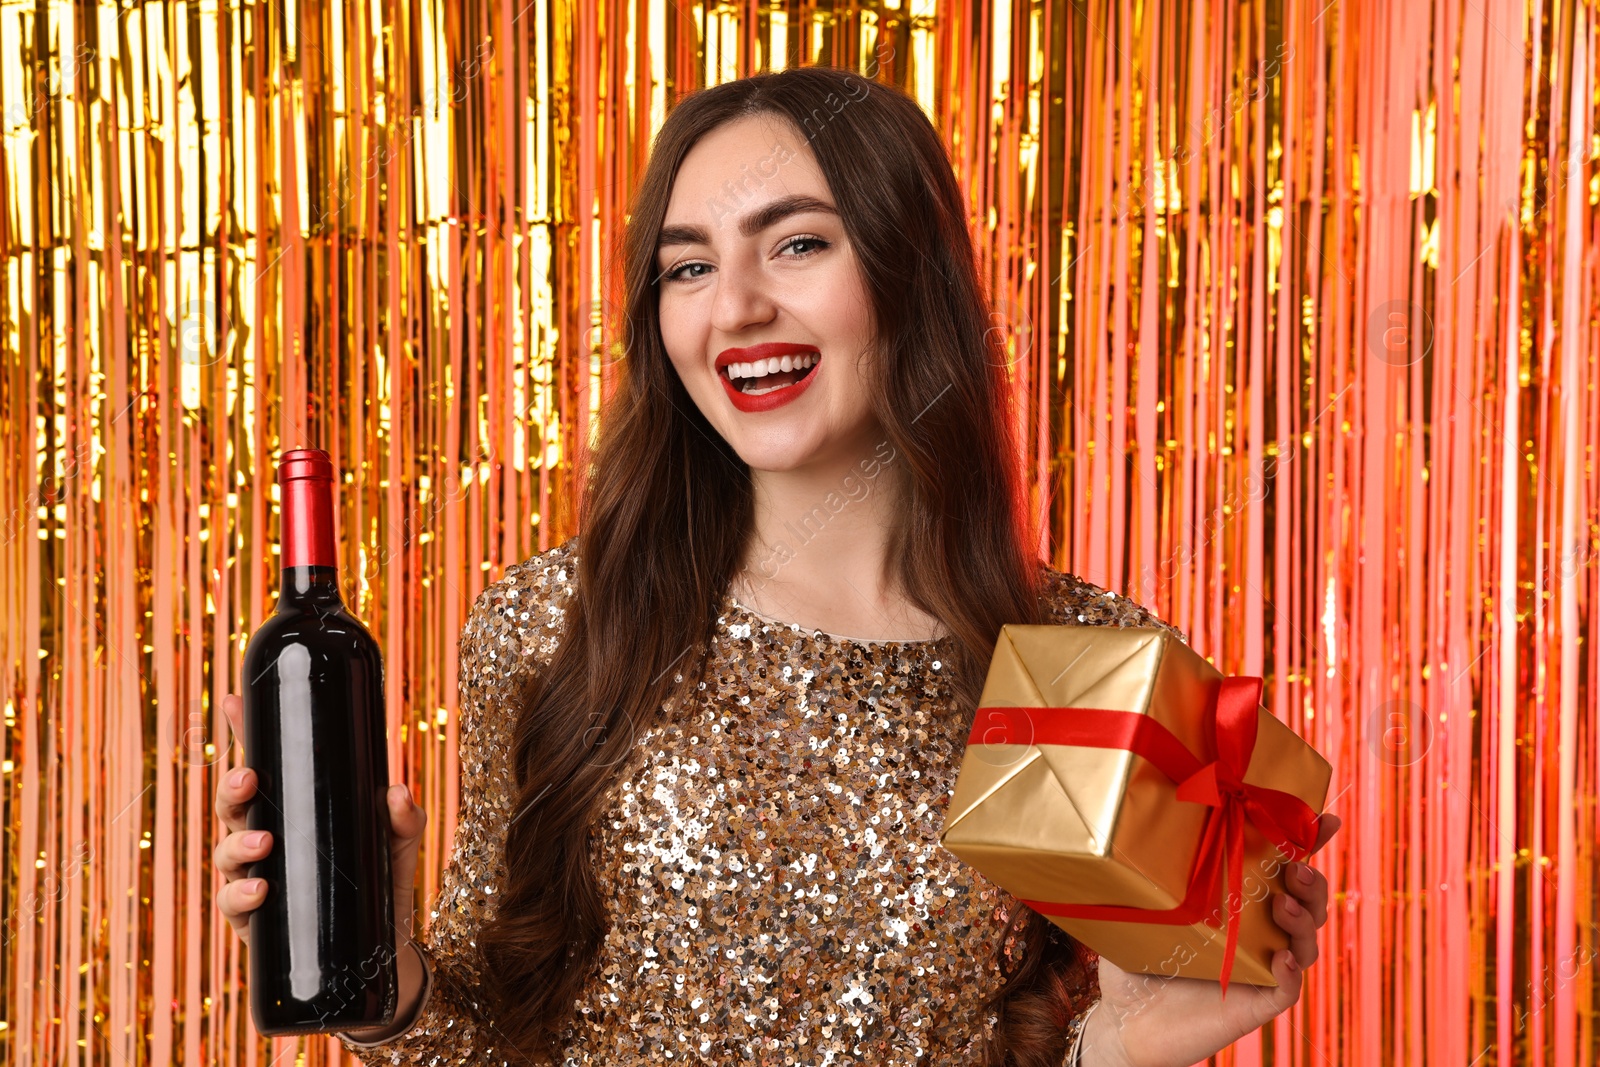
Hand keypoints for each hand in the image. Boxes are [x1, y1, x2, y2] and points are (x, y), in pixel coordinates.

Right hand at [212, 693, 428, 947]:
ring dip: (238, 842)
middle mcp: (267, 838)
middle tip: (249, 779)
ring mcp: (256, 877)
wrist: (384, 946)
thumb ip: (404, 816)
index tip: (236, 702)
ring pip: (226, 851)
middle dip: (232, 788)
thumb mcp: (399, 842)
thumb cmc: (383, 882)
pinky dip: (242, 894)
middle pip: (234, 806)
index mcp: (295, 810)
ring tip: (265, 842)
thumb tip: (397, 792)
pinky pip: (234, 903)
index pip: (265, 766)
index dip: (245, 733)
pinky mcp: (254, 921)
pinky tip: (261, 890)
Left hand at [1081, 813, 1342, 1066]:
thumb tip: (1134, 819)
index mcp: (1238, 900)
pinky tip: (1283, 958)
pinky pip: (1287, 988)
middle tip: (1296, 869)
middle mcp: (1257, 932)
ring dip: (1303, 920)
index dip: (1309, 843)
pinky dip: (1292, 973)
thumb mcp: (1137, 906)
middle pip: (1307, 903)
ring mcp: (1261, 968)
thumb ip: (1143, 870)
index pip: (1281, 867)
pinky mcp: (1255, 1004)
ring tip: (1284, 906)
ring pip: (1305, 943)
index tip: (1328, 820)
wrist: (1125, 1022)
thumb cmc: (1133, 956)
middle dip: (1312, 882)